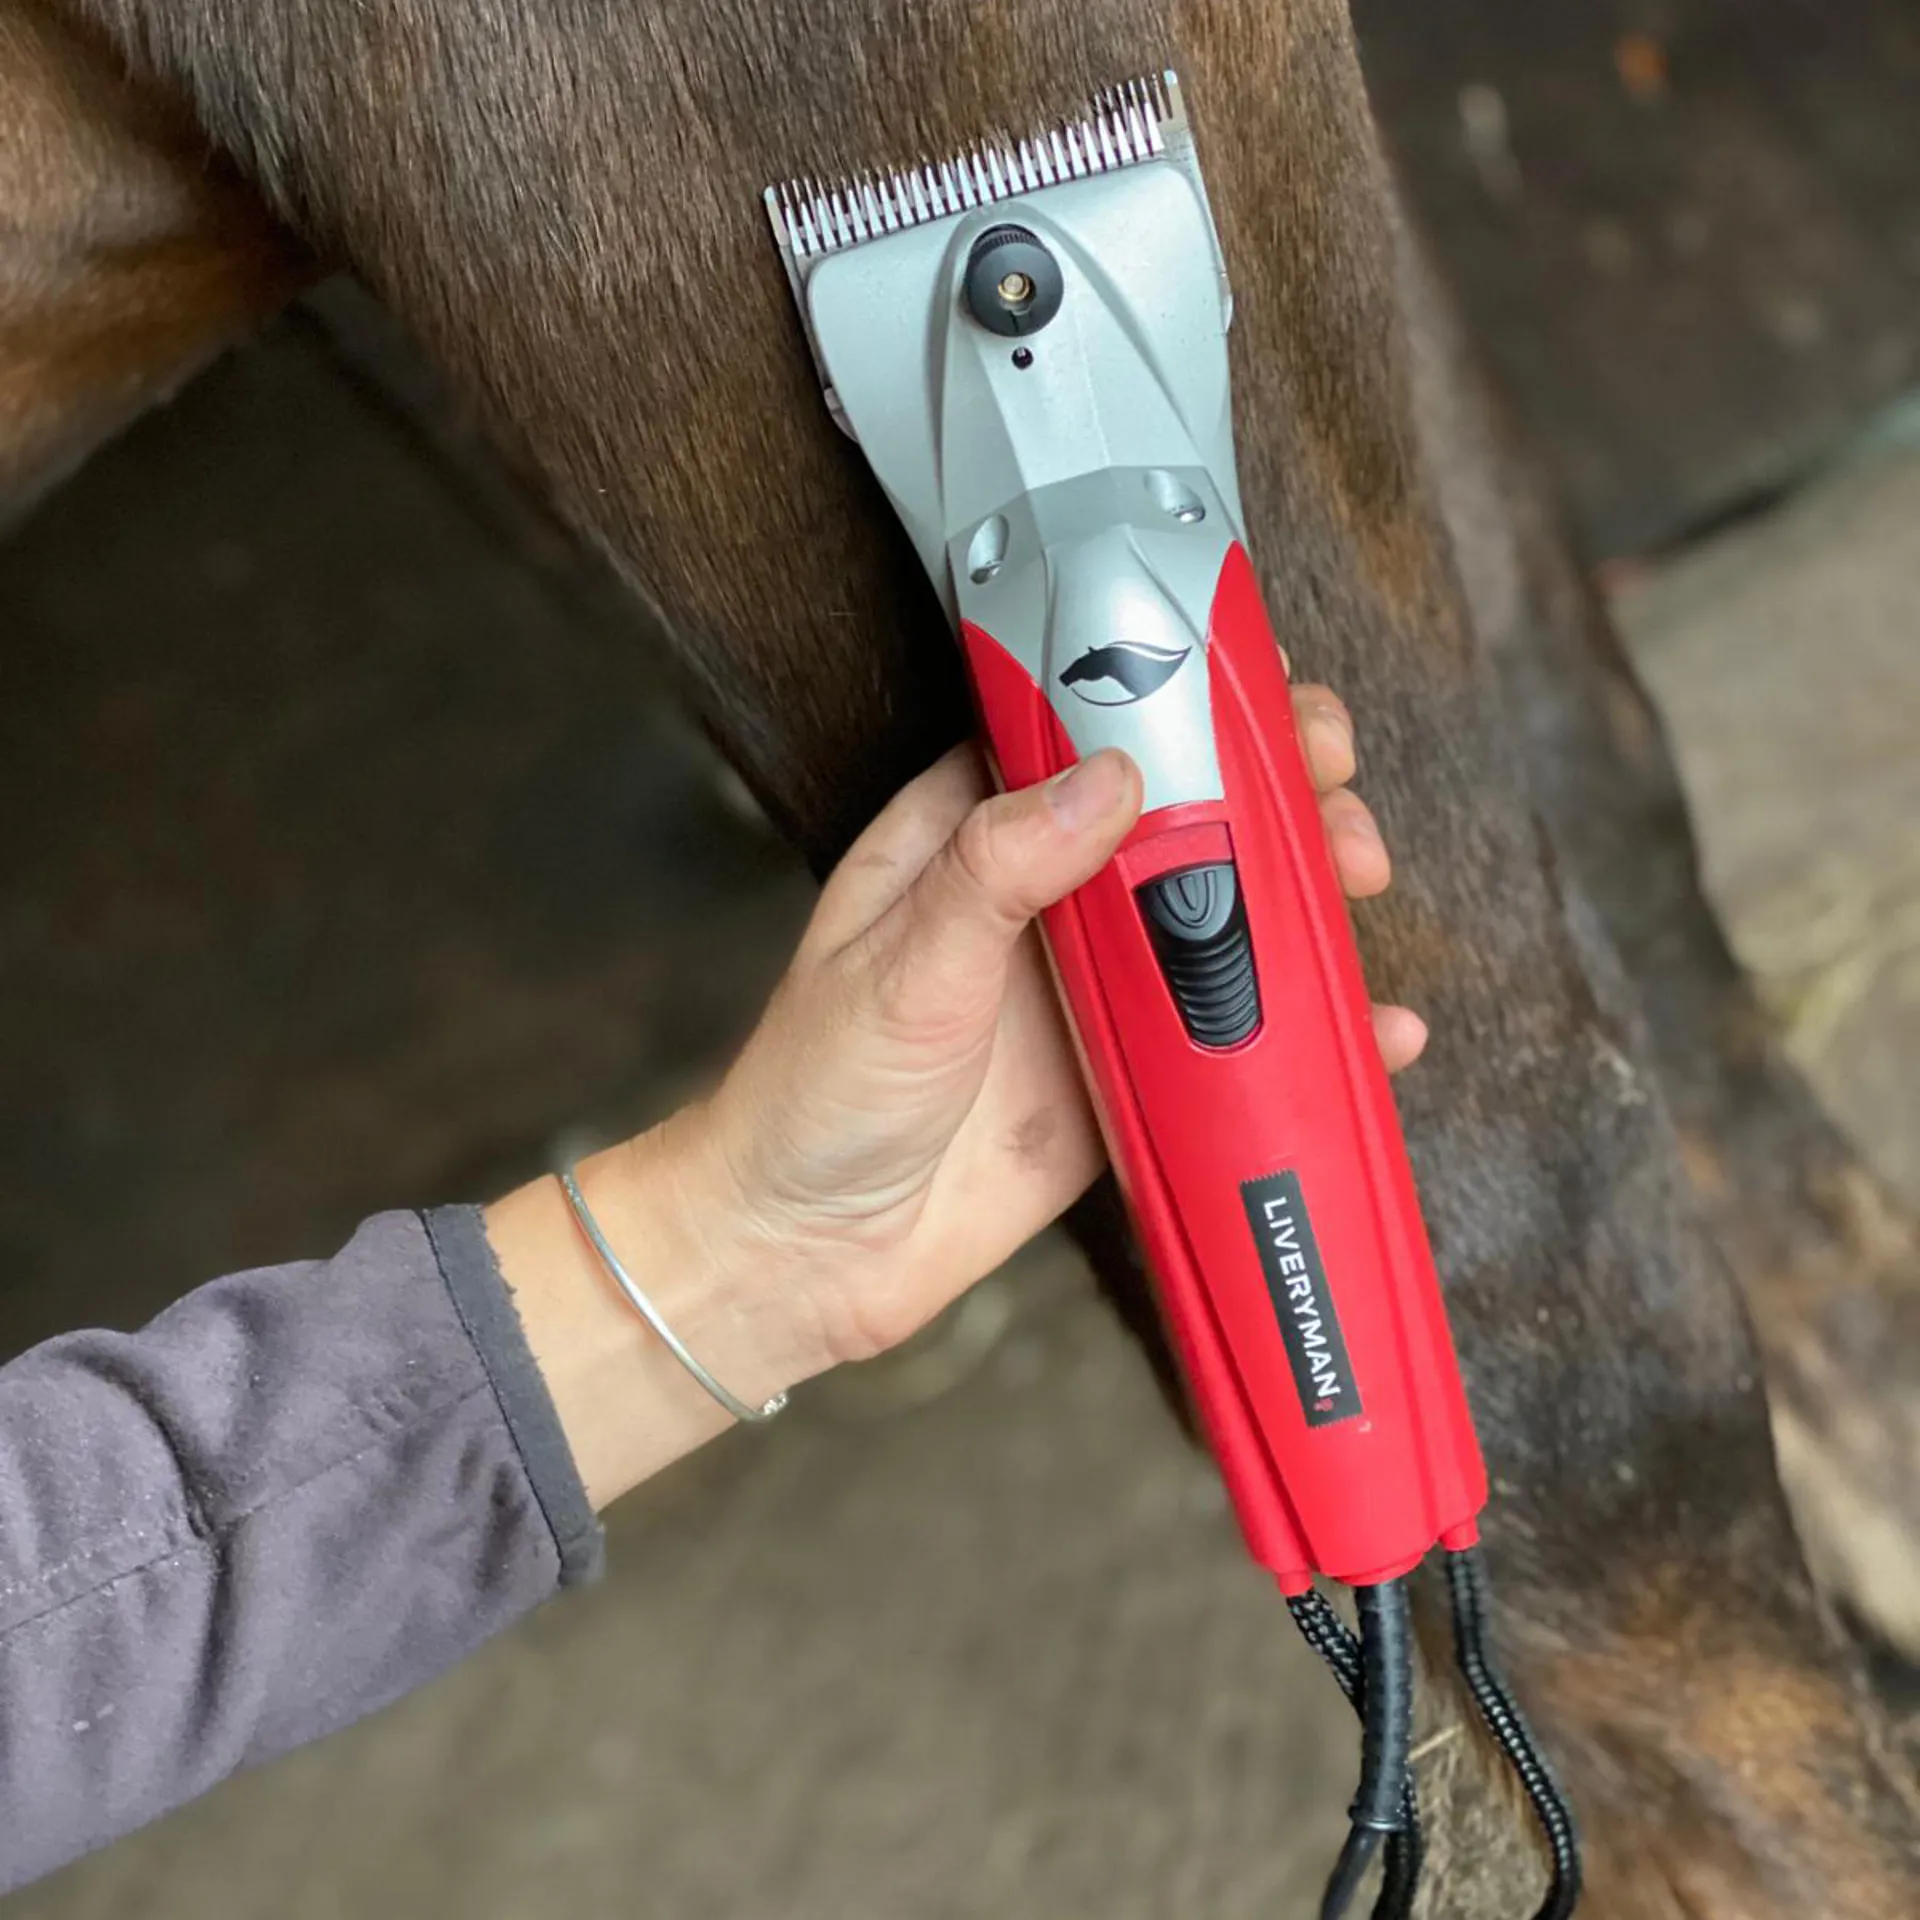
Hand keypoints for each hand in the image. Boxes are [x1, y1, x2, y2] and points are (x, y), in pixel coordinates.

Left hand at [490, 684, 1422, 1506]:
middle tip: (1338, 797)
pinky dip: (1301, 1029)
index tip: (1266, 693)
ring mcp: (1089, 991)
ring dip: (1298, 895)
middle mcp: (1040, 900)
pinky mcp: (1125, 1078)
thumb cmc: (815, 1093)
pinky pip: (1225, 1039)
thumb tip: (1111, 777)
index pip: (1085, 736)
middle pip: (1178, 818)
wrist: (808, 1257)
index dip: (1180, 703)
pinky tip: (1372, 1028)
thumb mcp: (900, 965)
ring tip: (1362, 881)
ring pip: (1216, 917)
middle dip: (1270, 795)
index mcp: (967, 837)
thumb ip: (1000, 868)